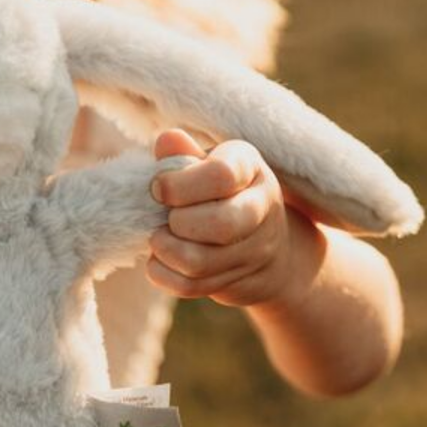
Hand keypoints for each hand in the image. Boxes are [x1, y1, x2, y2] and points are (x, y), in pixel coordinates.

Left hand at [147, 129, 309, 307]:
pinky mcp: (237, 280)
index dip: (179, 185)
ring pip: (201, 261)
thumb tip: (167, 140)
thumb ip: (184, 154)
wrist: (270, 244)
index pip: (220, 176)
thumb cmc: (222, 193)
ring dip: (166, 251)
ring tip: (157, 238)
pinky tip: (158, 260)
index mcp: (250, 168)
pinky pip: (192, 286)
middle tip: (165, 218)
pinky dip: (164, 275)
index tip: (158, 188)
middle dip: (179, 223)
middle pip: (220, 224)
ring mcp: (254, 250)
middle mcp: (261, 208)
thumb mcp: (209, 164)